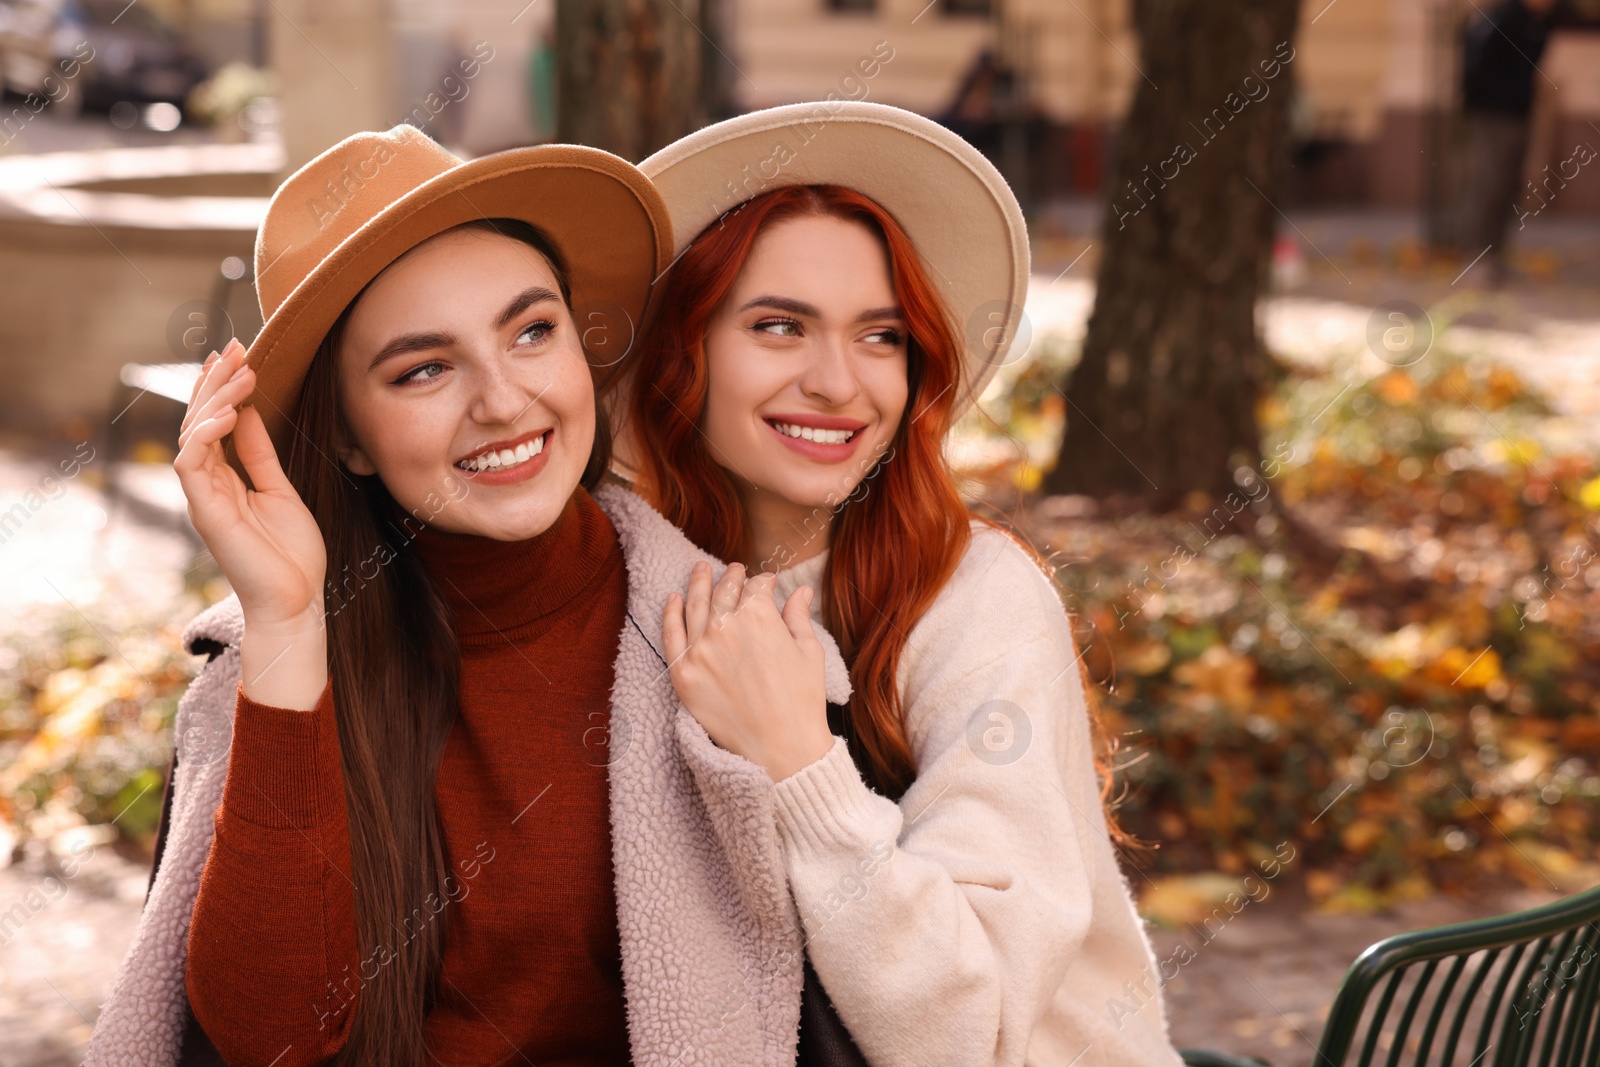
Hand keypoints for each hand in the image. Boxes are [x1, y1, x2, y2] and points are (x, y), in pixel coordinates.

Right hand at [174, 338, 327, 708]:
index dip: (221, 387)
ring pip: (193, 435)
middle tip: (234, 347)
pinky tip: (231, 412)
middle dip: (214, 381)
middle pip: (198, 421)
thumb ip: (260, 453)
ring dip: (214, 399)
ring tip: (240, 373)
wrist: (297, 600)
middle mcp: (208, 485)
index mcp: (225, 479)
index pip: (213, 422)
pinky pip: (193, 464)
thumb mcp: (280, 489)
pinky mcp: (206, 512)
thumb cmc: (291, 554)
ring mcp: (203, 498)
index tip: (238, 354)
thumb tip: (250, 413)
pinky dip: (208, 434)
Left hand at [662, 561, 832, 780]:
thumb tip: (801, 591)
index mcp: (760, 617)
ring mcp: (700, 649)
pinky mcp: (682, 672)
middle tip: (734, 570)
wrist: (780, 749)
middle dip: (731, 577)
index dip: (764, 582)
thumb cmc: (802, 701)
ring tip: (700, 569)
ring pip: (695, 605)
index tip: (766, 583)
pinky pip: (671, 634)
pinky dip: (670, 612)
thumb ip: (798, 617)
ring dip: (698, 583)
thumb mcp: (809, 652)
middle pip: (724, 591)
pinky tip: (673, 598)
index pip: (757, 587)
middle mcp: (726, 626)